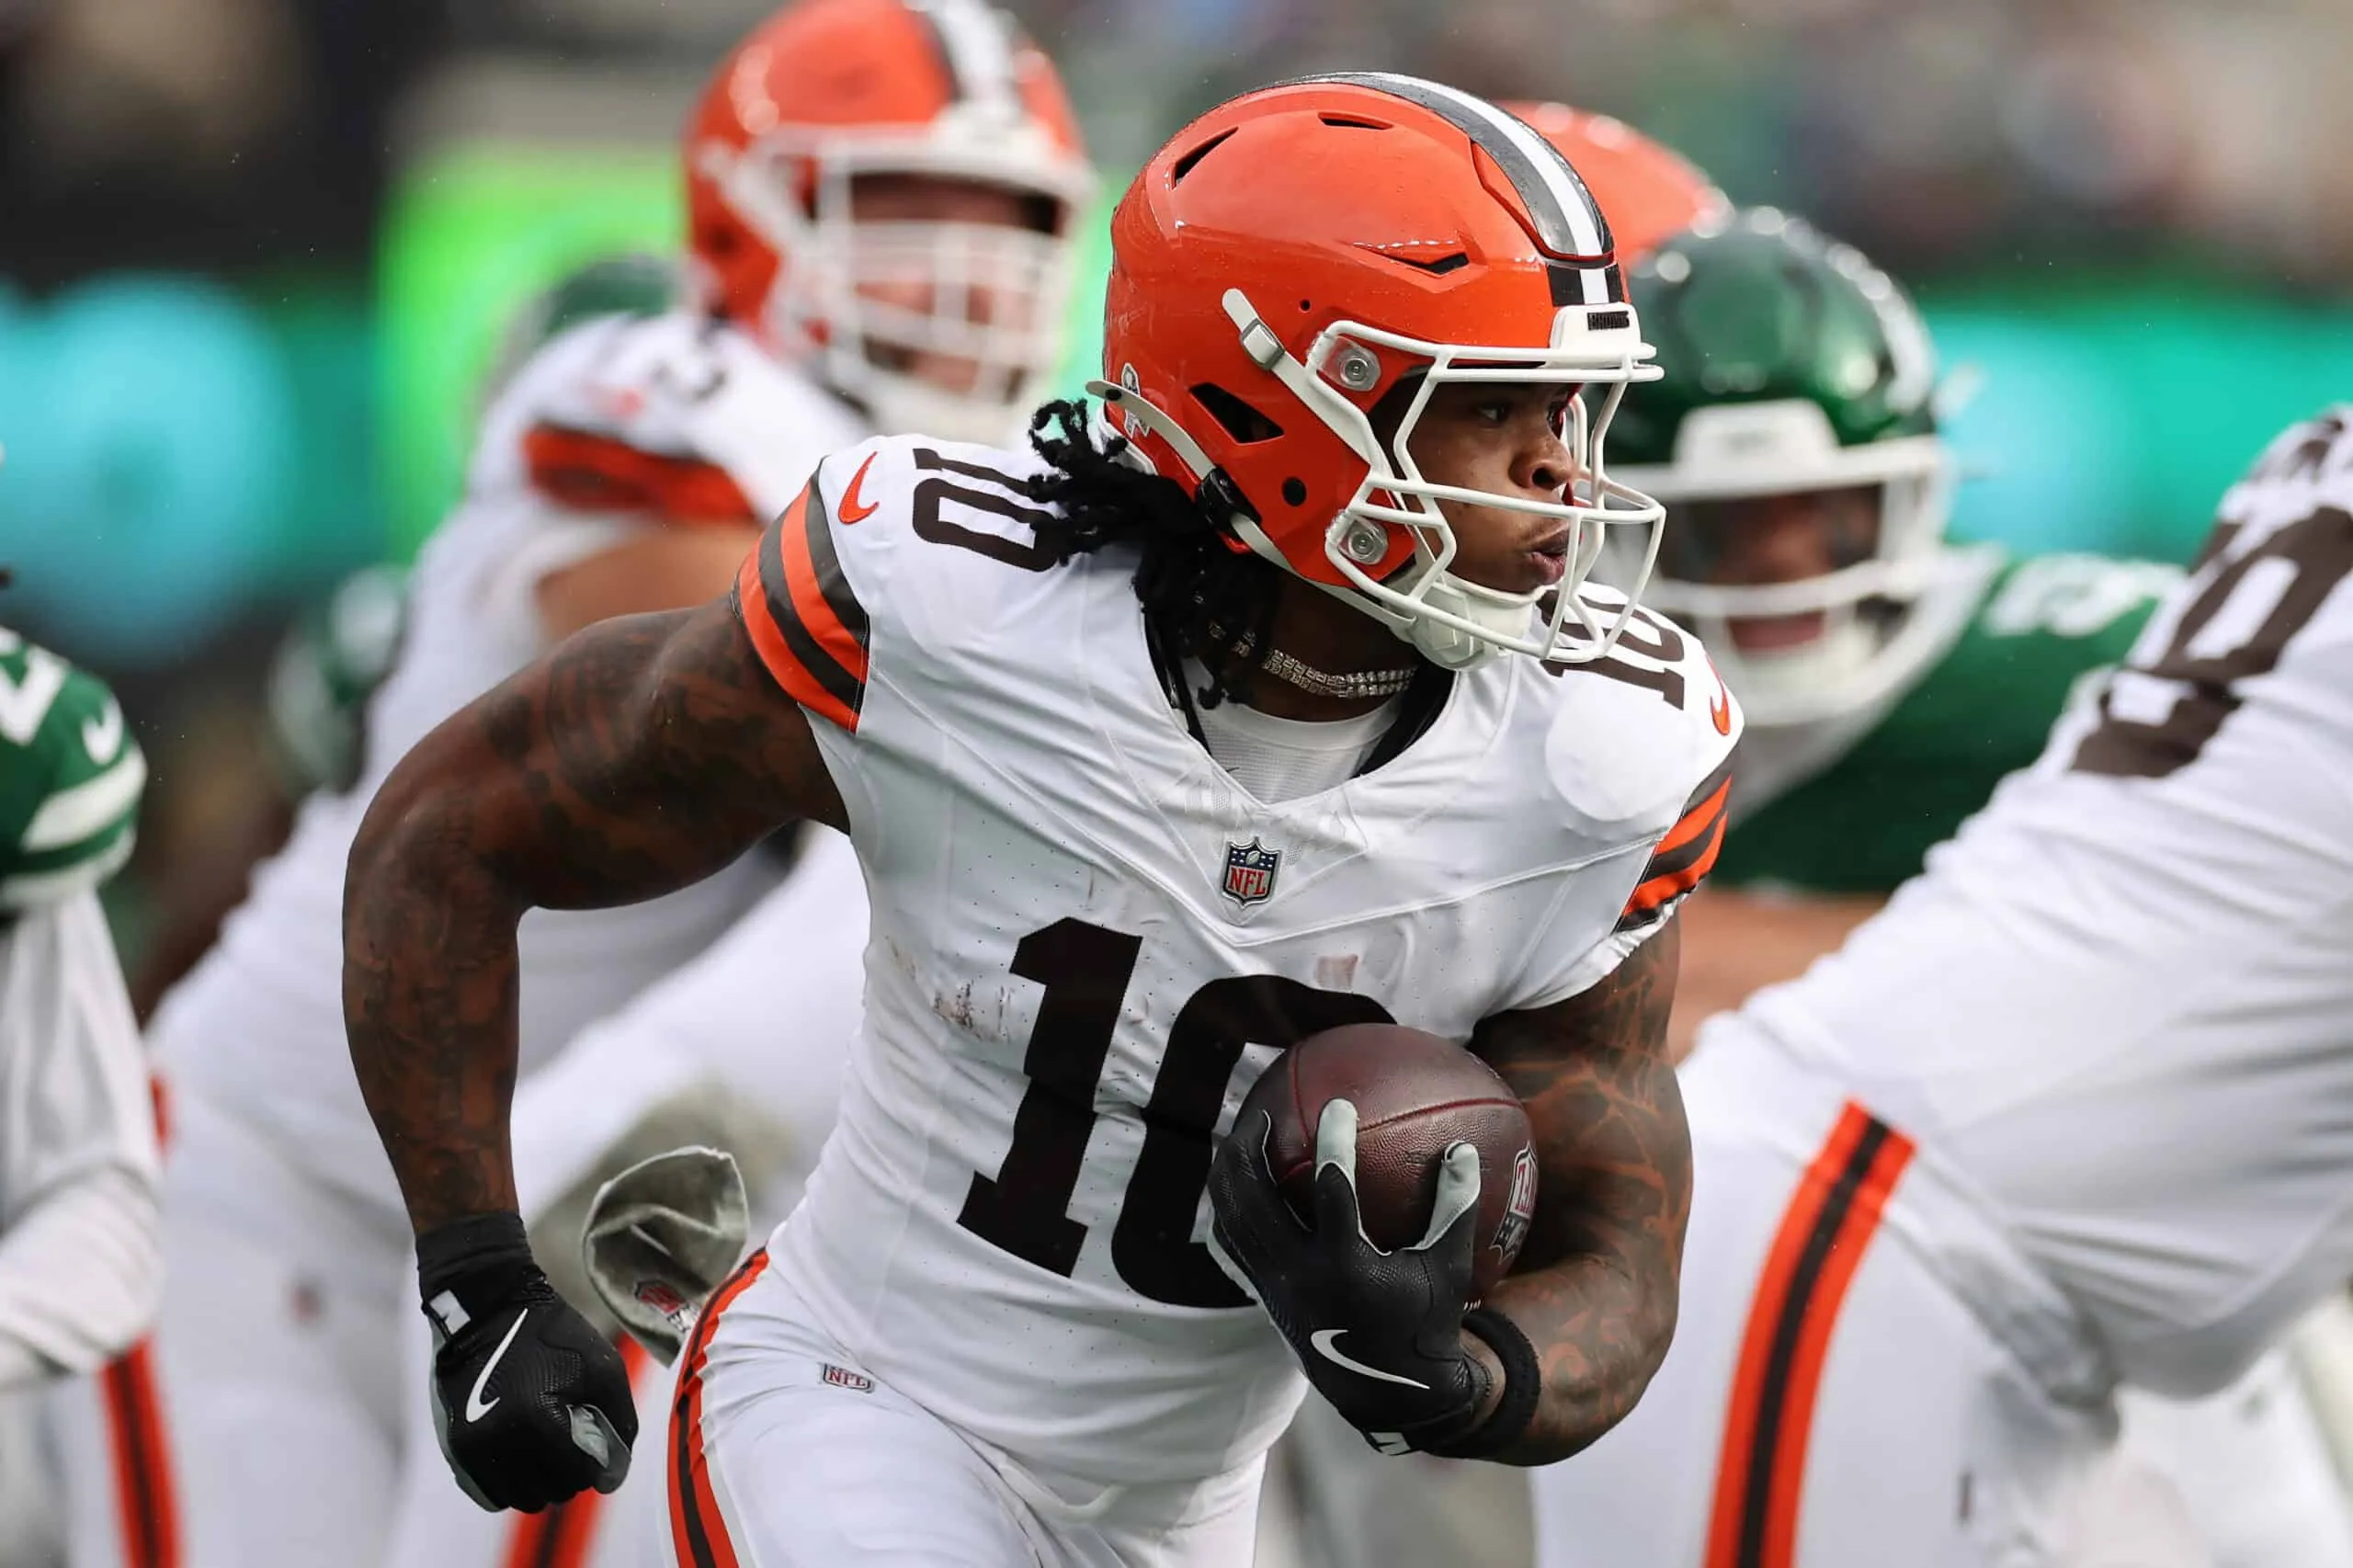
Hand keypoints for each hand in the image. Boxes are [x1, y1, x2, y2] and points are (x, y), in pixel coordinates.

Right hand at [418, 1214, 636, 1511]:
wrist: (489, 1310)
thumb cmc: (552, 1335)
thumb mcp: (602, 1367)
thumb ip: (620, 1422)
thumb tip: (613, 1476)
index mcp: (538, 1421)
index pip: (582, 1475)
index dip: (599, 1462)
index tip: (598, 1440)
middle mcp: (500, 1442)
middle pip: (552, 1492)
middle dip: (571, 1473)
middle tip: (574, 1441)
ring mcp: (472, 1449)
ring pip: (521, 1498)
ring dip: (542, 1482)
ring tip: (550, 1447)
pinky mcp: (456, 1449)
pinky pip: (491, 1493)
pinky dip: (512, 1483)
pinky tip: (525, 1456)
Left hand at [1207, 1100, 1493, 1453]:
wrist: (1389, 1395)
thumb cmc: (1426, 1326)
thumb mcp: (1450, 1270)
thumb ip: (1455, 1208)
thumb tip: (1463, 1147)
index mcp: (1347, 1267)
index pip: (1332, 1189)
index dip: (1334, 1140)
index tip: (1338, 1103)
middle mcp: (1301, 1277)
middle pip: (1254, 1200)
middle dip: (1248, 1148)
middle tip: (1259, 1111)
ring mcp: (1275, 1289)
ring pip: (1232, 1220)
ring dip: (1229, 1174)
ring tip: (1238, 1137)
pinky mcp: (1264, 1298)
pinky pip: (1231, 1245)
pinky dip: (1228, 1210)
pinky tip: (1237, 1185)